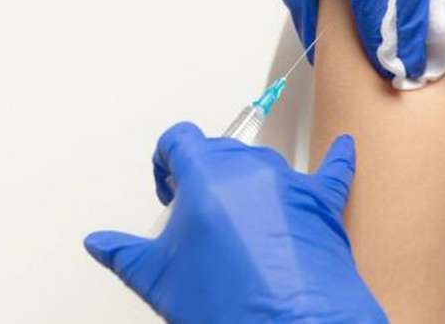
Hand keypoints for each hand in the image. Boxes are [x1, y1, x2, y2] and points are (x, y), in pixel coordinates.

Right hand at [84, 123, 385, 323]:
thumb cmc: (228, 304)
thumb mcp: (159, 281)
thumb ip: (125, 254)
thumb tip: (100, 244)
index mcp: (206, 174)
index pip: (180, 140)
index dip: (166, 162)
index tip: (169, 188)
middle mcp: (250, 169)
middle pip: (219, 151)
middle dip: (202, 176)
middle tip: (196, 216)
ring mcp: (290, 183)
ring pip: (262, 164)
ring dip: (246, 183)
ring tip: (238, 225)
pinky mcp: (324, 204)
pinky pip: (333, 171)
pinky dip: (336, 160)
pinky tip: (344, 147)